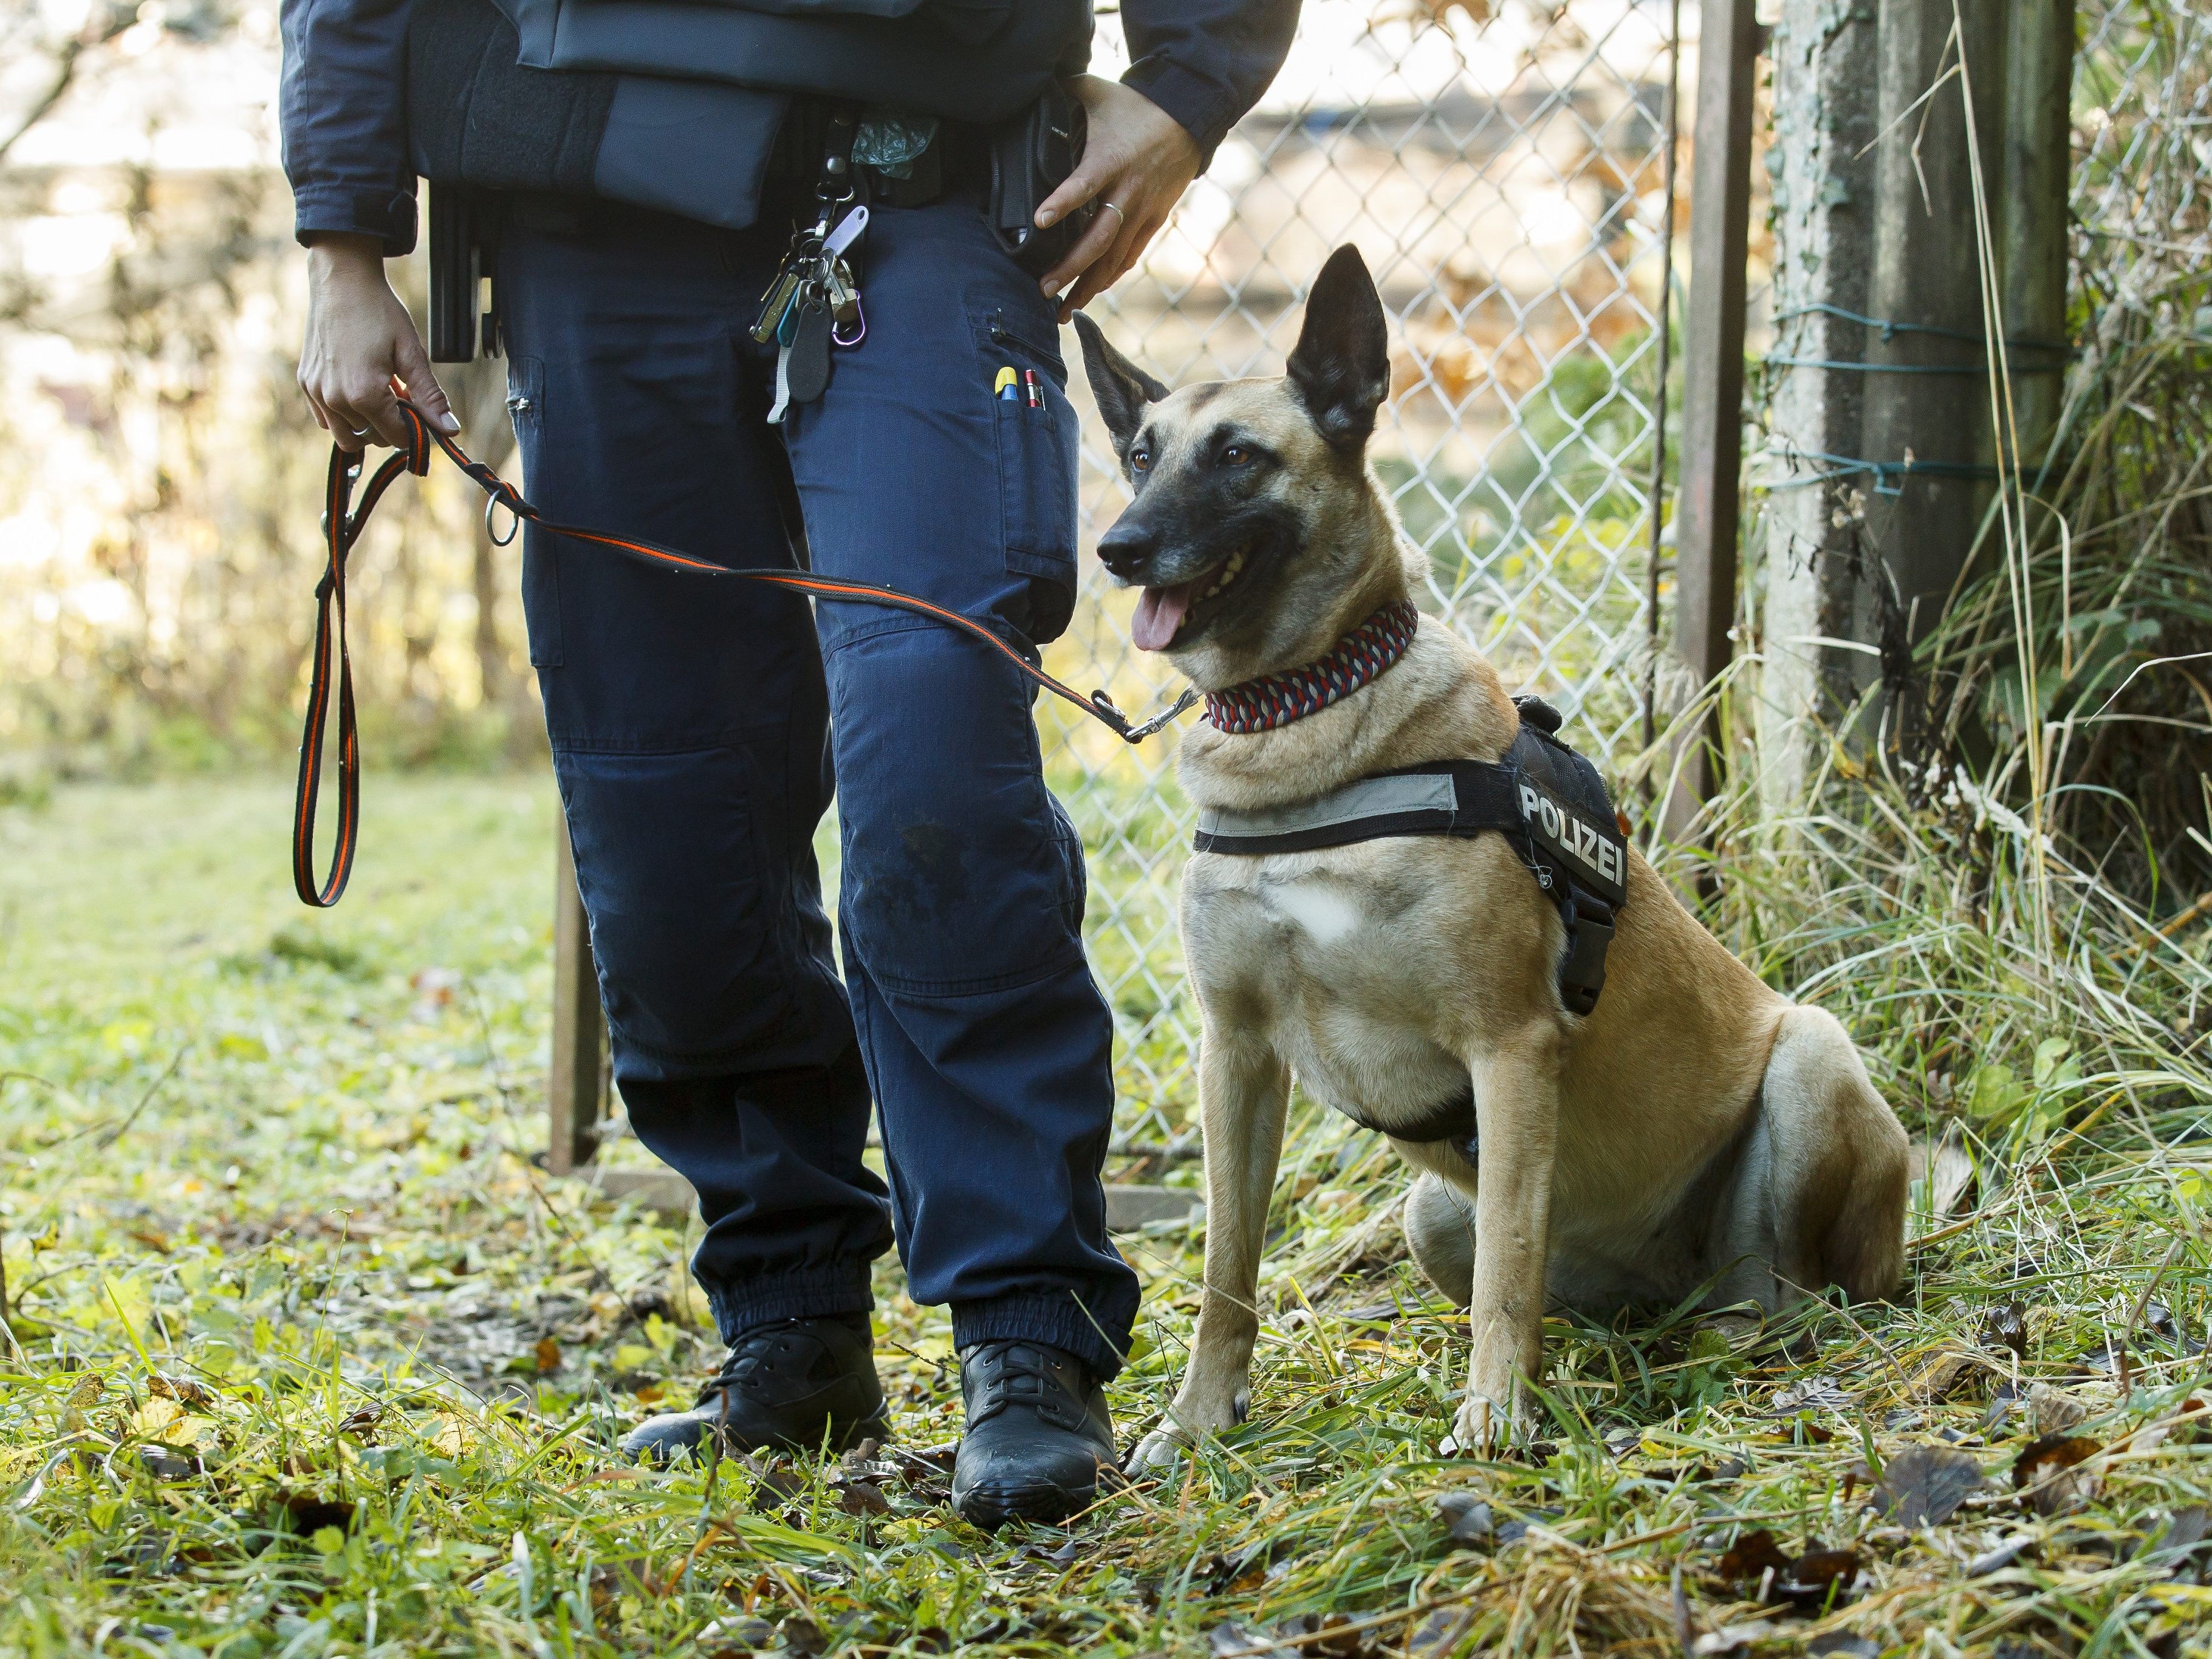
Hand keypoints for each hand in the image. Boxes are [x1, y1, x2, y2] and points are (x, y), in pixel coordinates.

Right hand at [298, 233, 457, 451]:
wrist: (341, 281)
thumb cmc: (379, 312)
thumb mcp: (411, 354)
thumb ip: (430, 396)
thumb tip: (450, 430)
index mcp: (364, 394)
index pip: (397, 437)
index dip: (415, 430)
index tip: (422, 413)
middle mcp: (335, 399)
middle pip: (373, 439)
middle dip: (391, 427)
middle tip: (401, 397)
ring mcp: (316, 393)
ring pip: (347, 435)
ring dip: (367, 424)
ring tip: (380, 393)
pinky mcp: (305, 384)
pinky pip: (326, 419)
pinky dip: (344, 415)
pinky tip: (357, 390)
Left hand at [1034, 76, 1201, 322]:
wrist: (1188, 118)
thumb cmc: (1136, 106)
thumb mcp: (1098, 91)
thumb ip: (1064, 91)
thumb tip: (1031, 85)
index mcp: (1111, 160)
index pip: (1085, 184)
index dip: (1064, 202)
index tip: (1041, 220)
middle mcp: (1128, 191)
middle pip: (1099, 239)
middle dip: (1070, 268)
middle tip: (1043, 288)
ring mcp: (1143, 210)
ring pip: (1114, 258)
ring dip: (1088, 285)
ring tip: (1062, 310)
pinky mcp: (1154, 220)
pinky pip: (1131, 256)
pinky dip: (1111, 276)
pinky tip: (1091, 292)